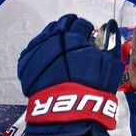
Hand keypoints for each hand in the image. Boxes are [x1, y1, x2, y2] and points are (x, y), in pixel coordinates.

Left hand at [17, 14, 123, 135]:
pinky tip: (46, 60)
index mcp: (73, 36)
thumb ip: (110, 43)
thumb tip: (108, 28)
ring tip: (59, 51)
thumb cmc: (94, 88)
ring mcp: (36, 51)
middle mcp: (52, 39)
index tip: (87, 36)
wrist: (68, 112)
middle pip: (60, 26)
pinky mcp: (24, 64)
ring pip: (44, 37)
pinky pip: (32, 51)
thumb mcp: (111, 64)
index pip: (79, 23)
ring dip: (53, 39)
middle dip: (69, 30)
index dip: (85, 29)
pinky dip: (40, 52)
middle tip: (73, 41)